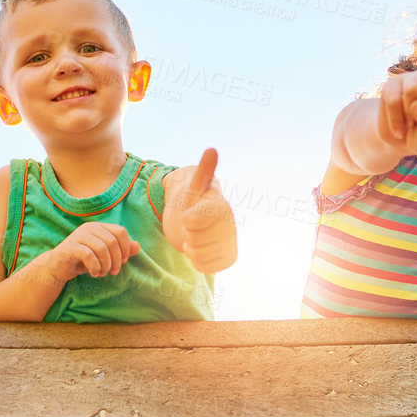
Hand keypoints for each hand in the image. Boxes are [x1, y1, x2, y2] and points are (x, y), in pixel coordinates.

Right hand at [50, 222, 139, 281]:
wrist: (59, 267)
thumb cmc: (84, 261)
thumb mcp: (105, 256)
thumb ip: (121, 250)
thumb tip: (138, 246)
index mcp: (99, 227)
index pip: (121, 231)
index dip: (126, 248)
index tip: (123, 261)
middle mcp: (89, 227)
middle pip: (113, 241)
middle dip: (116, 260)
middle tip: (113, 272)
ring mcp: (79, 236)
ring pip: (102, 248)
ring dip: (106, 265)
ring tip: (102, 273)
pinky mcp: (71, 247)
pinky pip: (89, 255)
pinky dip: (95, 267)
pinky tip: (94, 273)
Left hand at [168, 148, 236, 273]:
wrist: (193, 220)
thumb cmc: (192, 200)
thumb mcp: (193, 186)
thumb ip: (203, 171)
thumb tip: (212, 150)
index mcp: (222, 206)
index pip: (195, 220)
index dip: (187, 220)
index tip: (188, 215)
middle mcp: (230, 225)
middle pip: (196, 240)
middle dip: (188, 234)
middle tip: (191, 227)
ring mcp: (230, 242)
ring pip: (199, 255)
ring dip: (191, 248)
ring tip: (195, 237)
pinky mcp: (227, 258)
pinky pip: (205, 267)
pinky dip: (198, 261)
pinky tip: (201, 249)